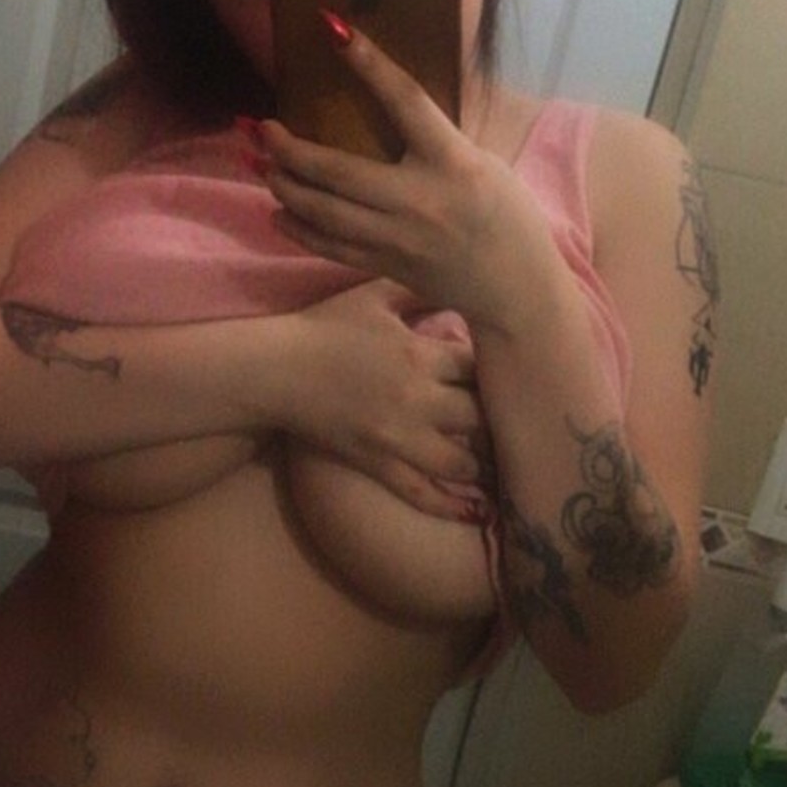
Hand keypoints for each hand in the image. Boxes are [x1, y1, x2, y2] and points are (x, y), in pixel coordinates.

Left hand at [258, 26, 547, 327]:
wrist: (516, 289)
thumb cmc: (506, 216)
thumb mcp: (482, 164)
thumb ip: (436, 141)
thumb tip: (388, 108)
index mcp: (452, 161)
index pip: (405, 101)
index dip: (370, 63)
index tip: (335, 30)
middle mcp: (419, 200)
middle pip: (340, 172)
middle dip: (292, 150)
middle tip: (260, 128)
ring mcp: (398, 239)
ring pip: (325, 212)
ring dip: (285, 187)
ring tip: (259, 165)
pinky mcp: (385, 265)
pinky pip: (330, 247)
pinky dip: (299, 229)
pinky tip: (277, 212)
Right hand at [281, 278, 485, 517]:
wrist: (274, 370)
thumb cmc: (323, 327)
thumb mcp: (373, 295)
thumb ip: (417, 287)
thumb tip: (456, 275)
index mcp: (419, 355)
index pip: (480, 367)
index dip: (499, 372)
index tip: (508, 375)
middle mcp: (416, 400)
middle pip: (480, 417)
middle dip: (497, 421)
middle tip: (513, 423)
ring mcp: (397, 438)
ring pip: (461, 463)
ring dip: (484, 465)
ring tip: (499, 465)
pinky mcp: (377, 465)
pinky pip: (421, 492)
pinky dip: (452, 505)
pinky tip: (477, 511)